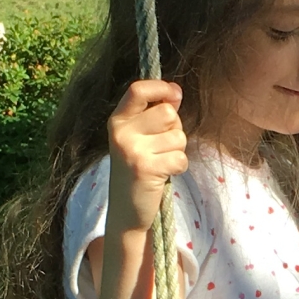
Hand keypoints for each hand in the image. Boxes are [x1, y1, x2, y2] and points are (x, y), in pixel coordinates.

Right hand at [106, 78, 186, 227]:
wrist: (126, 211)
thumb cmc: (138, 169)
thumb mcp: (140, 137)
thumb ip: (156, 113)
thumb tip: (176, 91)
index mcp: (117, 120)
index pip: (138, 90)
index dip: (161, 88)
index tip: (174, 94)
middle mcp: (121, 132)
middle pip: (168, 113)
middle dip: (175, 129)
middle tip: (162, 148)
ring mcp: (131, 150)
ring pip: (178, 136)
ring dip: (177, 151)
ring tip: (160, 162)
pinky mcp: (145, 169)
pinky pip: (180, 157)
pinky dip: (178, 167)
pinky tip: (164, 175)